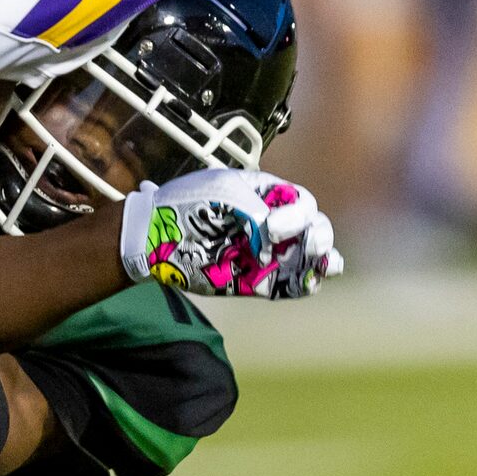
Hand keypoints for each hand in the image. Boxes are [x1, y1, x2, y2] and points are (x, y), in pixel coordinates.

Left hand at [120, 169, 342, 300]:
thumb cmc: (187, 204)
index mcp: (267, 194)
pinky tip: (310, 283)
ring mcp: (267, 251)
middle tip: (310, 246)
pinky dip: (304, 284)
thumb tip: (274, 232)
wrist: (153, 236)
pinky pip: (289, 283)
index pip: (300, 202)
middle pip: (313, 227)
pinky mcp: (257, 279)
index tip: (270, 227)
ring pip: (308, 256)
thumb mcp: (222, 191)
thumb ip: (254, 209)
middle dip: (318, 235)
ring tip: (323, 266)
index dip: (295, 214)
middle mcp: (273, 221)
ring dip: (321, 260)